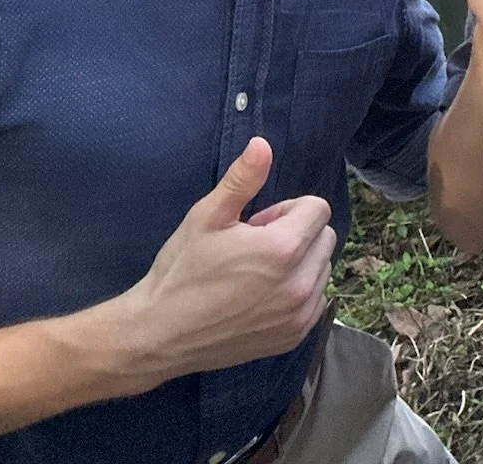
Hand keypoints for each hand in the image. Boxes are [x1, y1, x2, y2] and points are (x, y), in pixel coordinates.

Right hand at [118, 138, 334, 382]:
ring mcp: (300, 315)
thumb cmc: (181, 271)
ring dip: (299, 263)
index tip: (257, 224)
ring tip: (255, 274)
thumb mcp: (207, 217)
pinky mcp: (294, 337)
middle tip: (254, 247)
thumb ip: (242, 179)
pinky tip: (261, 297)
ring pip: (322, 269)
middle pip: (324, 237)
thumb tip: (263, 144)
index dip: (287, 210)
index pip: (318, 209)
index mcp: (284, 249)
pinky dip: (298, 292)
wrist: (158, 335)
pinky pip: (316, 300)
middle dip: (297, 233)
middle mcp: (301, 284)